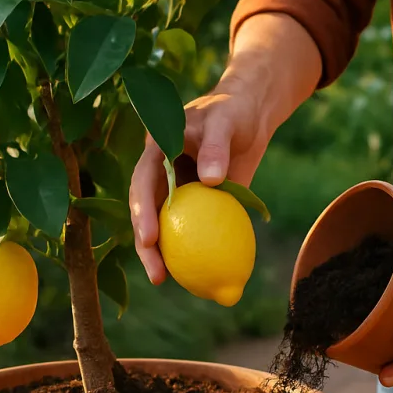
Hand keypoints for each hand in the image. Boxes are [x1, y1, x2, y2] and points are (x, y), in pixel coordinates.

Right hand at [129, 78, 272, 284]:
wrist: (251, 114)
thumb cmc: (235, 112)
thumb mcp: (226, 122)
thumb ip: (217, 147)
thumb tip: (211, 181)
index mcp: (157, 149)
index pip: (143, 182)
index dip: (142, 211)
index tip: (150, 238)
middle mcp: (160, 171)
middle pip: (145, 209)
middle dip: (145, 243)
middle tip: (157, 274)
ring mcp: (177, 188)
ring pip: (164, 222)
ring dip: (161, 251)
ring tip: (165, 280)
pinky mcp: (196, 200)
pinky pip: (192, 226)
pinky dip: (191, 246)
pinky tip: (197, 272)